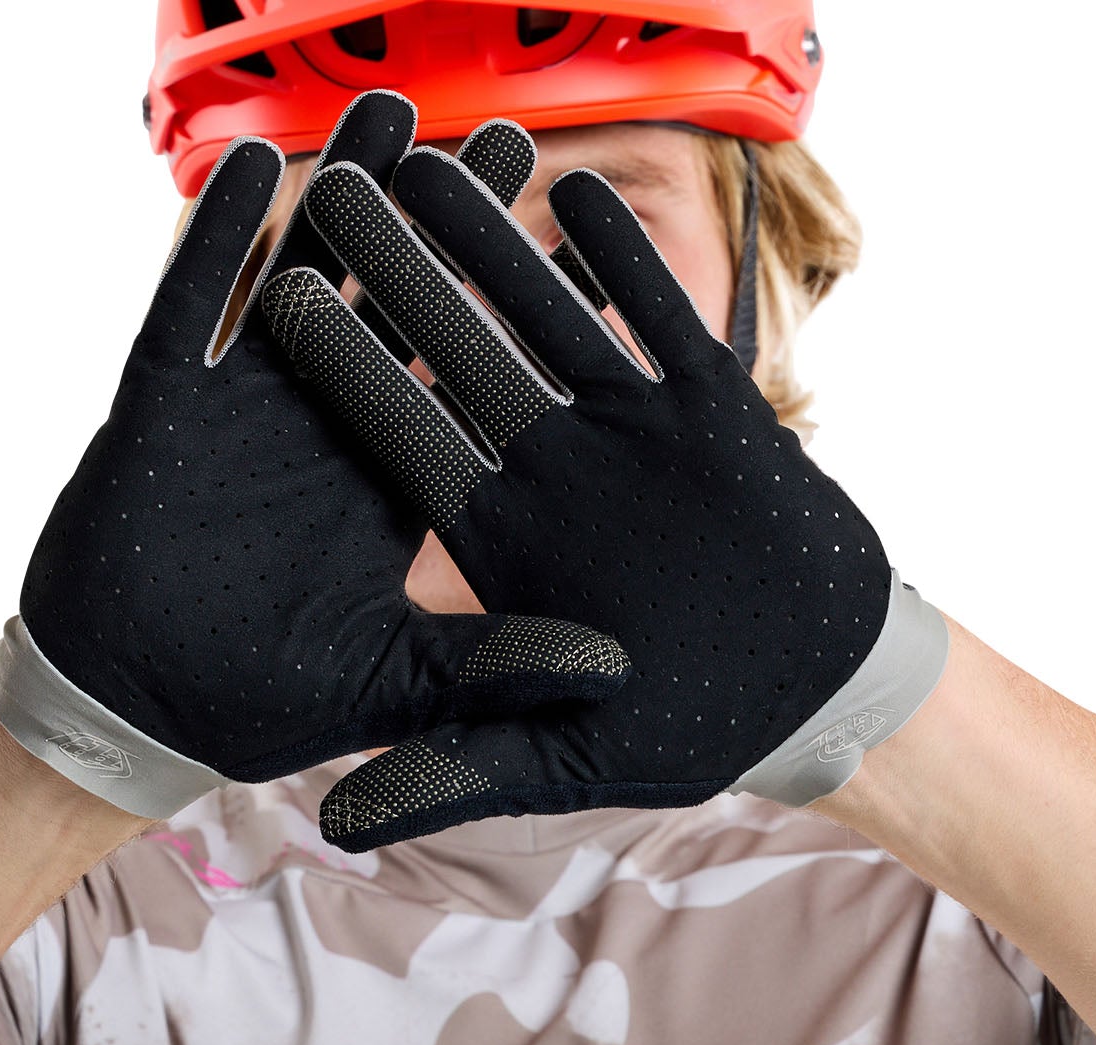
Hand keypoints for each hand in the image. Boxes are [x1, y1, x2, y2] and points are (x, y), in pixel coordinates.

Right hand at [0, 92, 628, 819]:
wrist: (131, 711)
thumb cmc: (256, 706)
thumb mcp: (388, 689)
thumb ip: (489, 671)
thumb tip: (611, 671)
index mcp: (388, 491)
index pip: (465, 391)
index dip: (518, 325)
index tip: (579, 257)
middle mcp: (325, 436)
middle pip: (396, 310)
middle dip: (446, 229)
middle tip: (508, 141)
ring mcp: (242, 415)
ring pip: (301, 284)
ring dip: (343, 202)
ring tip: (394, 113)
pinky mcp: (162, 410)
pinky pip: (190, 311)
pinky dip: (217, 245)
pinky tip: (253, 170)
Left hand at [262, 116, 947, 849]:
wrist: (809, 691)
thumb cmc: (686, 726)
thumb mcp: (558, 764)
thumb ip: (449, 775)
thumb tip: (331, 832)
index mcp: (502, 539)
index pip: (410, 445)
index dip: (352, 378)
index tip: (286, 309)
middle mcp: (552, 472)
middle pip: (463, 356)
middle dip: (406, 276)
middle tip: (339, 190)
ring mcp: (628, 434)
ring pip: (551, 320)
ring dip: (501, 244)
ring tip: (441, 162)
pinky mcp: (710, 412)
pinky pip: (663, 327)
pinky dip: (628, 272)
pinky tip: (581, 198)